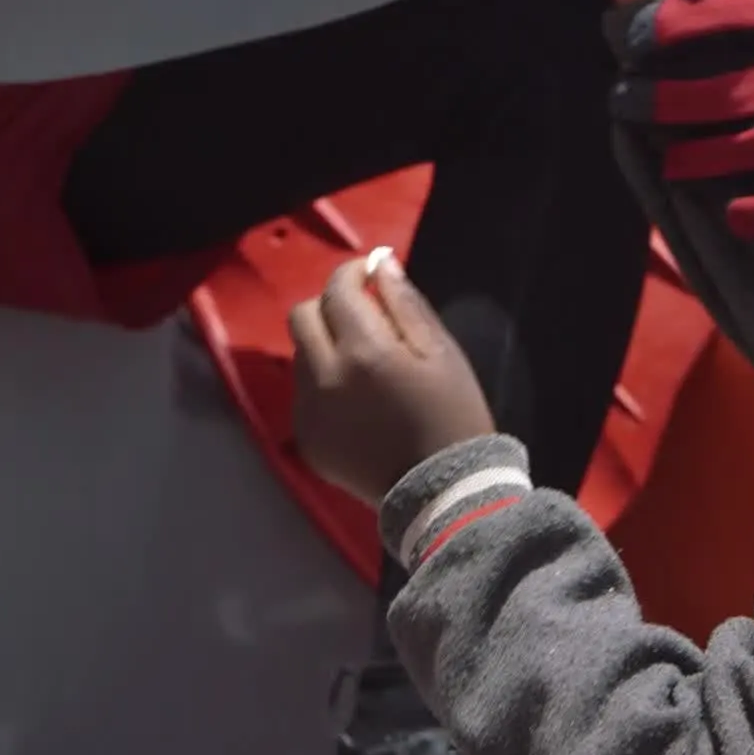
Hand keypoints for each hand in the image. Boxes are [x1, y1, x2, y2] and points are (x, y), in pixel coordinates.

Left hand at [288, 250, 496, 506]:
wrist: (443, 490)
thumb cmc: (453, 413)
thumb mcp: (442, 353)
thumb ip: (406, 304)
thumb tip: (380, 264)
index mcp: (363, 350)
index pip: (337, 290)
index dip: (352, 273)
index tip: (370, 275)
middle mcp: (323, 377)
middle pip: (301, 316)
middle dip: (329, 305)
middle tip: (363, 315)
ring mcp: (309, 410)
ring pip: (300, 354)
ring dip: (325, 344)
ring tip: (363, 361)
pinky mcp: (307, 438)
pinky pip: (304, 393)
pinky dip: (324, 383)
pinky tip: (357, 400)